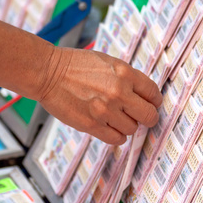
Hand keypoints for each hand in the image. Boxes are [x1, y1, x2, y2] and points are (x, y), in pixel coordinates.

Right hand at [36, 47, 162, 144]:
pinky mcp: (92, 125)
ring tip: (116, 117)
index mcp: (125, 73)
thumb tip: (144, 94)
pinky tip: (110, 127)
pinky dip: (116, 135)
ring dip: (127, 125)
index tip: (152, 104)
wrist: (48, 73)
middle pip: (149, 115)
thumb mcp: (108, 62)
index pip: (153, 93)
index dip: (155, 101)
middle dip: (148, 117)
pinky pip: (117, 139)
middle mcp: (118, 93)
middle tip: (143, 117)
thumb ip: (127, 78)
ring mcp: (105, 111)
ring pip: (132, 129)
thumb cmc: (76, 65)